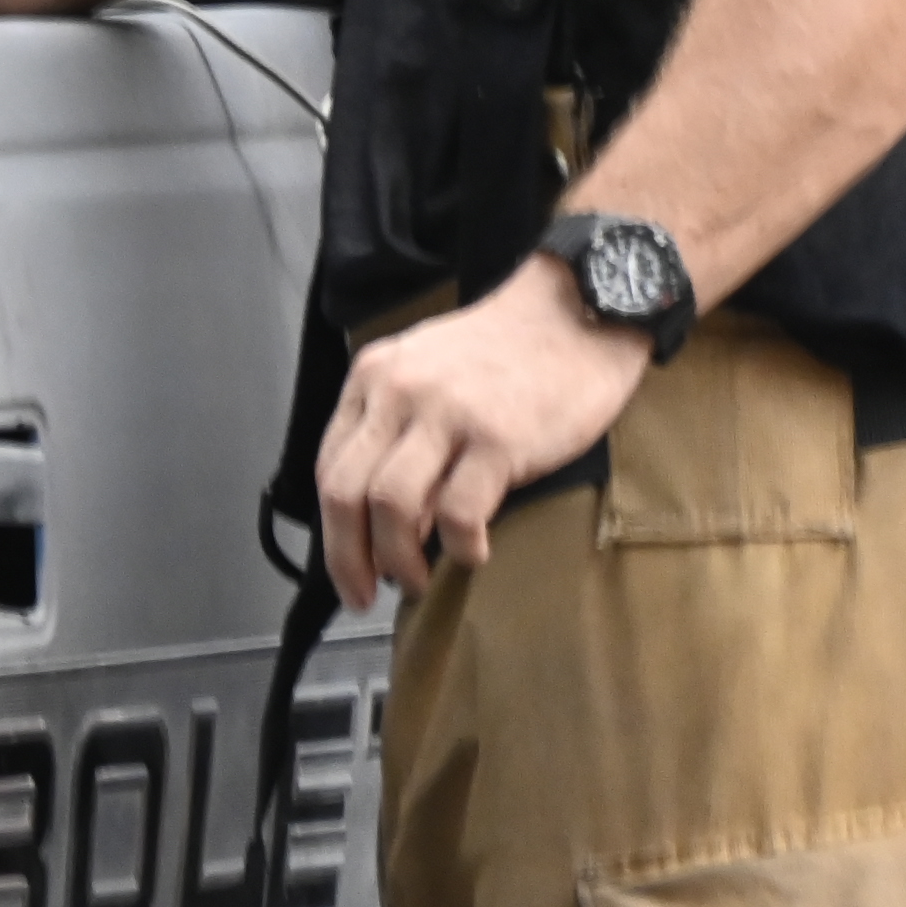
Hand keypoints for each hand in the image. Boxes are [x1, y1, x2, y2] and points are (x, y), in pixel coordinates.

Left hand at [314, 257, 650, 606]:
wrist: (576, 311)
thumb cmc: (504, 352)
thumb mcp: (426, 370)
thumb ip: (396, 427)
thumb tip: (380, 514)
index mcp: (373, 378)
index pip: (329, 467)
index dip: (331, 532)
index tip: (346, 568)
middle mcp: (399, 392)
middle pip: (346, 492)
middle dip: (348, 558)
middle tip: (367, 596)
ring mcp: (448, 414)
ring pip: (390, 506)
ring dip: (399, 560)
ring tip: (418, 581)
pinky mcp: (498, 438)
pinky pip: (458, 511)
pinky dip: (460, 547)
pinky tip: (472, 554)